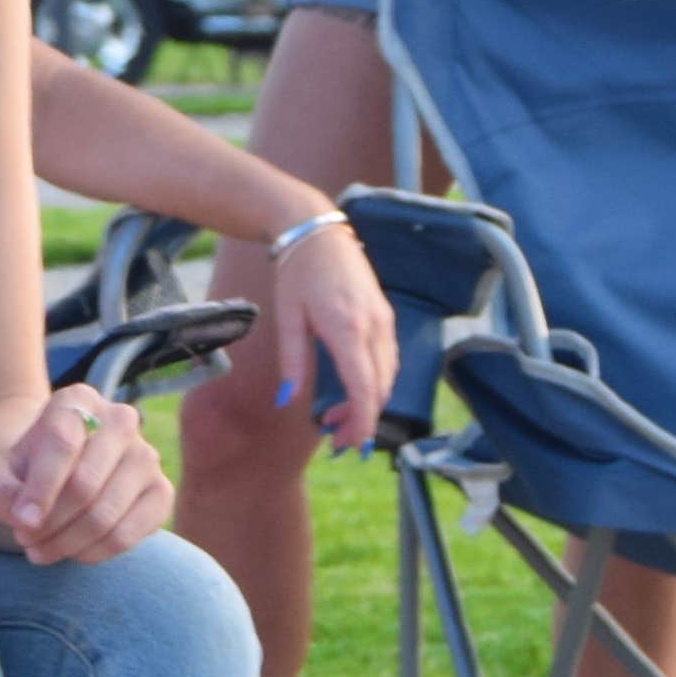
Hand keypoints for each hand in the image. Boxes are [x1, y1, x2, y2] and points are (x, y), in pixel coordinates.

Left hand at [0, 381, 171, 564]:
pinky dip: (95, 553)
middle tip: (26, 540)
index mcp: (78, 400)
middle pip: (85, 483)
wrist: (61, 476)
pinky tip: (74, 552)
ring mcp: (147, 455)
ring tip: (41, 550)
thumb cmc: (26, 473)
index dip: (40, 491)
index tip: (21, 525)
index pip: (62, 443)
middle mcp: (120, 420)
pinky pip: (128, 534)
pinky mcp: (162, 491)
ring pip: (105, 513)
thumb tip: (26, 516)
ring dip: (67, 543)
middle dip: (49, 523)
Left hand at [240, 217, 394, 448]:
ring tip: (336, 417)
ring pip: (387, 376)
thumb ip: (291, 362)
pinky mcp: (385, 315)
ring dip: (368, 402)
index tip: (349, 444)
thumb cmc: (297, 274)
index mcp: (347, 328)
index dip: (362, 422)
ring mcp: (383, 320)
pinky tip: (352, 390)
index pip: (364, 388)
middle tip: (335, 437)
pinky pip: (387, 359)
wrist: (316, 232)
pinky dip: (374, 382)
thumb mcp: (287, 318)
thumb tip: (288, 402)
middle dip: (362, 419)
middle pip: (380, 388)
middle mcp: (373, 326)